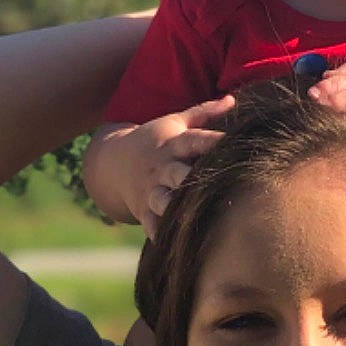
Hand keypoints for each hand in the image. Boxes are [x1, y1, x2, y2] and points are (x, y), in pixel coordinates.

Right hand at [82, 97, 235, 235]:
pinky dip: (163, 235)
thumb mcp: (174, 122)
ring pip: (163, 202)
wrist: (111, 163)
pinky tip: (178, 246)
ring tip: (194, 219)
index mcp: (171, 144)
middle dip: (193, 180)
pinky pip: (152, 225)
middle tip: (214, 185)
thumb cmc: (154, 140)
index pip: (195, 140)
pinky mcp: (143, 210)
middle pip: (178, 174)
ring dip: (177, 210)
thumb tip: (233, 99)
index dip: (213, 141)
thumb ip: (204, 112)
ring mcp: (150, 190)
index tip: (233, 144)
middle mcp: (161, 168)